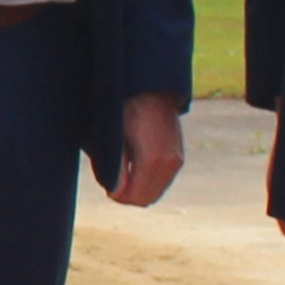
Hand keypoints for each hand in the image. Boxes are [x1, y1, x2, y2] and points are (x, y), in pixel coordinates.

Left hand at [109, 93, 185, 208]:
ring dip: (138, 188)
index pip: (137, 197)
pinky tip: (133, 166)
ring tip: (121, 173)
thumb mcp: (113, 136)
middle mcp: (170, 163)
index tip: (107, 187)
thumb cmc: (124, 107)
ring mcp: (177, 159)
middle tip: (112, 182)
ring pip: (155, 190)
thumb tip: (115, 192)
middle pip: (147, 198)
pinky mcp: (178, 155)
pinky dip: (147, 179)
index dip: (119, 196)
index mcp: (153, 160)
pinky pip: (162, 179)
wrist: (149, 87)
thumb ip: (115, 167)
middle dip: (128, 195)